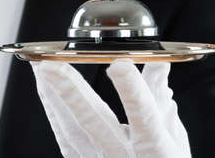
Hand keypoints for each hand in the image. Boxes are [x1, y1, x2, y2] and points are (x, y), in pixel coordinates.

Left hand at [31, 59, 190, 157]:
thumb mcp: (173, 139)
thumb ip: (159, 100)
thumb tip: (158, 65)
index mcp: (156, 153)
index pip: (144, 118)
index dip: (132, 92)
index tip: (121, 65)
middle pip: (94, 125)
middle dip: (70, 93)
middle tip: (50, 66)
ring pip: (71, 131)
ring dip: (53, 97)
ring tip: (41, 68)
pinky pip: (64, 138)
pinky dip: (53, 110)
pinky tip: (45, 90)